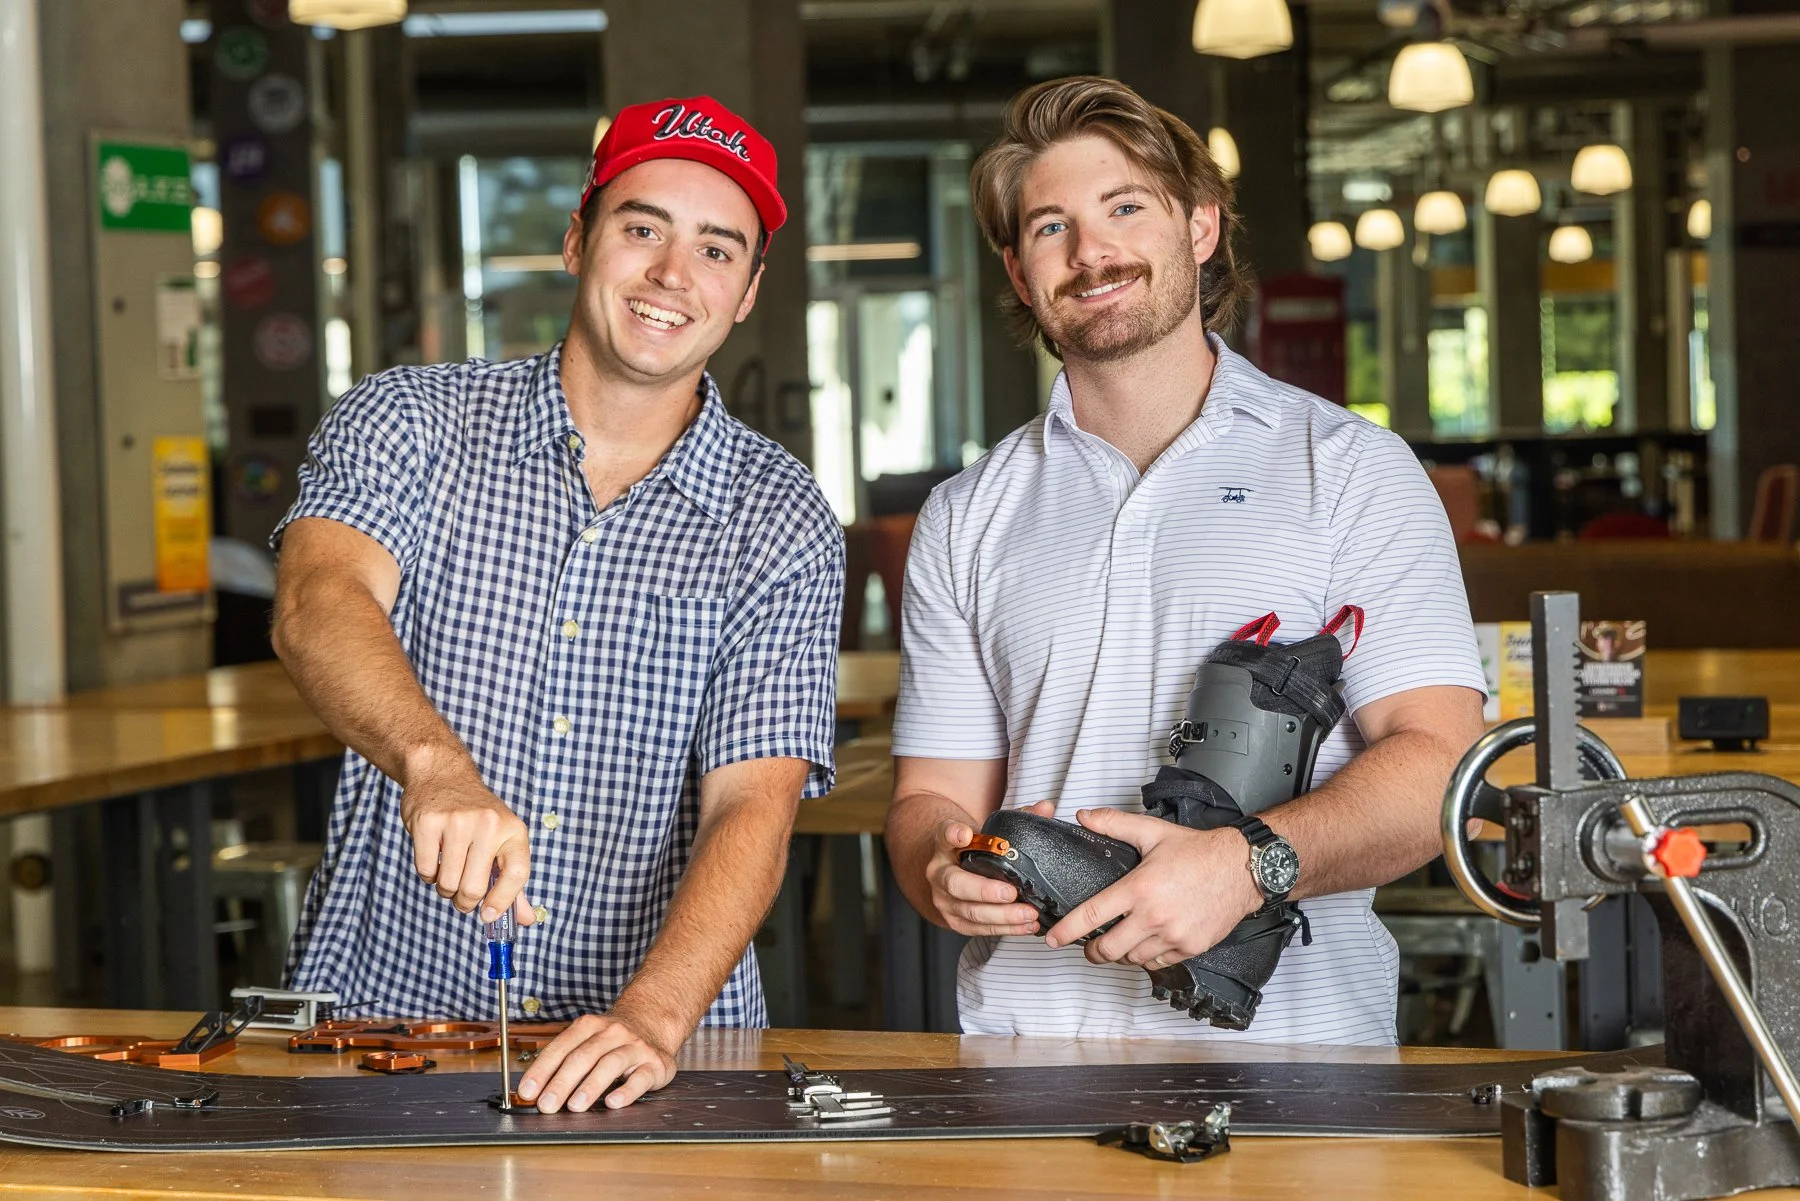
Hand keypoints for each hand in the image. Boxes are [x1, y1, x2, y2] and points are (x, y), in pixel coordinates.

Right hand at [400, 752, 534, 926]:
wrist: (443, 774)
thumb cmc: (476, 816)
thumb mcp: (502, 840)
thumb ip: (512, 881)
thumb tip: (525, 920)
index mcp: (513, 830)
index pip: (517, 874)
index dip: (503, 901)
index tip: (488, 916)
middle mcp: (489, 823)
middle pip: (475, 888)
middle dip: (465, 901)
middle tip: (461, 895)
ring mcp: (458, 822)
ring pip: (448, 884)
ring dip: (444, 888)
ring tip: (448, 869)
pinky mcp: (428, 822)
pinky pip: (426, 871)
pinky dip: (427, 875)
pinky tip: (433, 856)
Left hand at [516, 1009, 677, 1112]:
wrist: (653, 1024)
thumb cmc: (612, 1041)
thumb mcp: (587, 1041)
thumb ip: (564, 1062)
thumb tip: (534, 1092)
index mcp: (589, 1026)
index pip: (561, 1047)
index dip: (542, 1070)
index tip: (527, 1091)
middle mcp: (612, 1033)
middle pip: (584, 1056)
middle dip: (562, 1082)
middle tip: (547, 1105)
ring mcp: (635, 1047)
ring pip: (611, 1064)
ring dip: (590, 1085)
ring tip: (575, 1105)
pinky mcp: (654, 1064)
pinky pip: (640, 1078)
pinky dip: (626, 1091)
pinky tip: (613, 1102)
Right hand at [926, 800, 1052, 936]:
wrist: (951, 874)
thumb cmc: (975, 852)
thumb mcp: (987, 833)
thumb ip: (1017, 819)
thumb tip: (1046, 808)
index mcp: (946, 844)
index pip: (945, 834)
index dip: (953, 834)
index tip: (964, 833)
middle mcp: (940, 873)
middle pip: (956, 883)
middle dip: (985, 890)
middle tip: (1011, 892)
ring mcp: (945, 900)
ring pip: (970, 911)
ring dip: (1002, 915)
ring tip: (1029, 913)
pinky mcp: (955, 921)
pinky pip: (979, 929)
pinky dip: (1005, 929)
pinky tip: (1025, 926)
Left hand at [1042, 809, 1262, 969]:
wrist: (1243, 868)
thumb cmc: (1199, 851)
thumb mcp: (1153, 831)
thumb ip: (1114, 823)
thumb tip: (1084, 816)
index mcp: (1139, 889)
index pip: (1091, 916)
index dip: (1066, 931)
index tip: (1051, 938)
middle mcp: (1154, 917)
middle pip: (1108, 950)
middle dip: (1092, 951)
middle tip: (1088, 945)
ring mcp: (1174, 936)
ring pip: (1133, 959)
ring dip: (1121, 953)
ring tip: (1119, 940)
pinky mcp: (1191, 948)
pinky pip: (1158, 962)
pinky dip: (1148, 956)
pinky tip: (1147, 941)